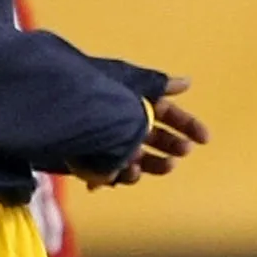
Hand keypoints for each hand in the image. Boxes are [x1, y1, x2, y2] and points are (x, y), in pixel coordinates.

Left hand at [89, 78, 210, 187]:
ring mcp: (107, 142)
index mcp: (134, 100)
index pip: (168, 113)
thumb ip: (158, 84)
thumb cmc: (92, 88)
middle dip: (171, 147)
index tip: (204, 139)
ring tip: (148, 167)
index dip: (188, 125)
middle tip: (180, 153)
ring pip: (137, 160)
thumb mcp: (129, 80)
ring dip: (149, 166)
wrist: (52, 104)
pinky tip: (120, 174)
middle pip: (156, 139)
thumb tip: (187, 82)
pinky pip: (111, 173)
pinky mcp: (90, 159)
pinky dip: (118, 175)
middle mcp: (123, 121)